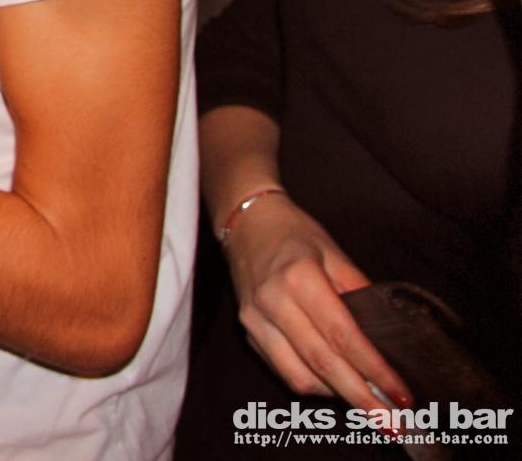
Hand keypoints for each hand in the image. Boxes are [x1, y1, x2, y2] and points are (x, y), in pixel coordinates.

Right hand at [222, 191, 410, 414]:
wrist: (245, 222)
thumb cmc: (294, 234)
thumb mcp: (335, 254)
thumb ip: (361, 293)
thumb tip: (390, 337)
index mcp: (300, 279)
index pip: (343, 337)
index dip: (375, 371)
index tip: (402, 395)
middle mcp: (273, 303)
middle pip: (322, 364)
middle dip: (362, 398)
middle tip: (393, 424)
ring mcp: (255, 320)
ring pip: (299, 376)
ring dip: (337, 396)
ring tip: (368, 403)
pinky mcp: (247, 331)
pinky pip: (282, 370)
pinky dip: (312, 383)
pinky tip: (335, 384)